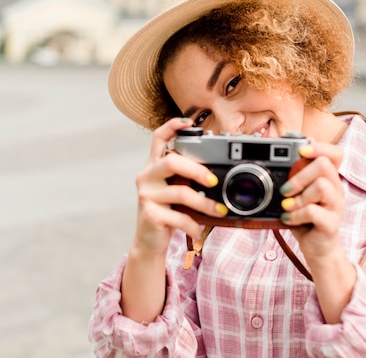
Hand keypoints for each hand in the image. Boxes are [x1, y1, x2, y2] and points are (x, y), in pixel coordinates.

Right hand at [132, 117, 226, 256]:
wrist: (149, 242)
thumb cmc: (167, 213)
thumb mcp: (175, 191)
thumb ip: (186, 179)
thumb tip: (217, 176)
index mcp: (154, 167)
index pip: (158, 138)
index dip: (172, 126)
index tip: (188, 123)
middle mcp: (147, 177)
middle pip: (171, 161)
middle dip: (197, 169)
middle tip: (213, 181)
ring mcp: (147, 195)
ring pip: (180, 192)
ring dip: (205, 203)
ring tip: (219, 211)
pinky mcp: (150, 214)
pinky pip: (179, 216)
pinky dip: (194, 224)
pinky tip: (198, 229)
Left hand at [279, 142, 344, 261]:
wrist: (317, 248)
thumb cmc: (305, 217)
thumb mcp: (298, 193)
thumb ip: (294, 174)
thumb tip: (283, 152)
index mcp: (329, 178)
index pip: (335, 153)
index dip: (320, 147)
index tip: (301, 151)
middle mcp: (336, 189)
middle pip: (324, 165)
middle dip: (300, 175)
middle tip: (286, 190)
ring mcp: (336, 206)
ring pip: (321, 186)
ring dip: (298, 196)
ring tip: (288, 206)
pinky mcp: (331, 224)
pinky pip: (313, 211)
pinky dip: (296, 214)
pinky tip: (288, 219)